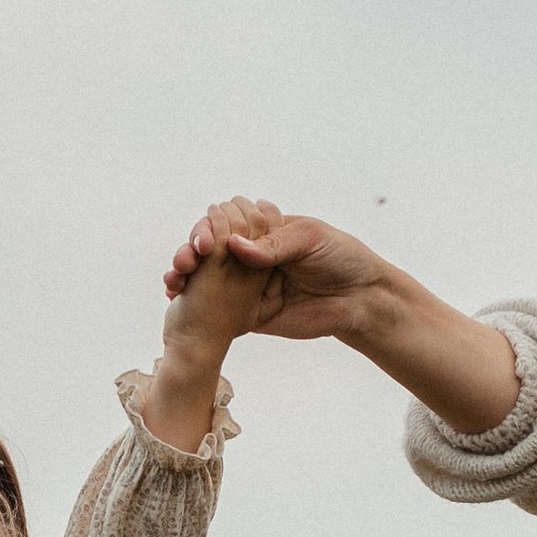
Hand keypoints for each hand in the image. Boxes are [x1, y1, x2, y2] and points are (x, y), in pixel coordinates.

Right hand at [161, 202, 391, 343]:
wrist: (361, 301)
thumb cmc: (343, 259)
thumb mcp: (310, 239)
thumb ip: (273, 243)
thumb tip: (234, 245)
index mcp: (265, 230)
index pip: (227, 222)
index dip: (210, 228)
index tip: (203, 239)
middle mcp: (253, 256)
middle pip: (212, 249)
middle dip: (192, 251)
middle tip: (185, 260)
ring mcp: (249, 285)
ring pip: (209, 278)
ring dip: (187, 276)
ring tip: (174, 279)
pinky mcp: (251, 313)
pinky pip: (219, 310)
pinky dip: (195, 304)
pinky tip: (177, 300)